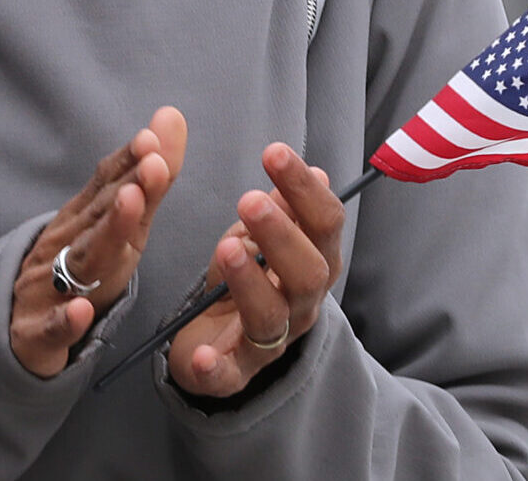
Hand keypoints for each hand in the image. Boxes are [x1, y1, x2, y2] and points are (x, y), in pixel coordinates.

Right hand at [11, 106, 187, 377]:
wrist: (18, 330)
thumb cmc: (77, 267)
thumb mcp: (115, 224)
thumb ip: (145, 177)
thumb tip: (170, 116)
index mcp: (84, 221)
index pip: (107, 186)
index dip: (129, 163)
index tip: (151, 138)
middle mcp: (66, 246)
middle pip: (99, 217)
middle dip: (126, 189)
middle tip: (153, 162)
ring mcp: (49, 288)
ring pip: (81, 262)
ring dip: (106, 235)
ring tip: (130, 206)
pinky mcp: (38, 334)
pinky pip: (53, 328)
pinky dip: (66, 320)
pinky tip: (80, 312)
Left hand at [167, 143, 344, 397]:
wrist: (218, 342)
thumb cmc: (245, 278)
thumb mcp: (260, 237)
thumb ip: (284, 209)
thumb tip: (317, 172)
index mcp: (316, 264)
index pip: (326, 224)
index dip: (305, 189)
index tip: (274, 152)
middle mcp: (302, 304)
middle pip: (308, 272)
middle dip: (281, 234)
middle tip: (247, 200)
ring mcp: (270, 343)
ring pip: (271, 316)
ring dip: (251, 281)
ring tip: (226, 249)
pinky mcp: (233, 374)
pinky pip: (227, 374)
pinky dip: (215, 365)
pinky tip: (201, 353)